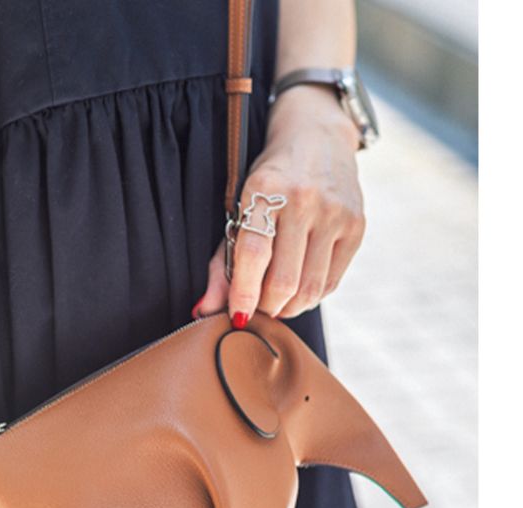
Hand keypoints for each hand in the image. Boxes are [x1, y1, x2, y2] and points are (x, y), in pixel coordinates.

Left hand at [192, 84, 365, 327]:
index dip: (243, 294)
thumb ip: (222, 262)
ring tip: (275, 303)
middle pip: (284, 281)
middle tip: (256, 309)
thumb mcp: (240, 207)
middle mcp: (305, 200)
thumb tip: (203, 310)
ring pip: (310, 288)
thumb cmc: (269, 181)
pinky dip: (311, 297)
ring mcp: (336, 213)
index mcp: (266, 189)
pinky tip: (298, 291)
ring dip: (288, 308)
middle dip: (266, 307)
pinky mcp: (357, 226)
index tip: (236, 317)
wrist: (317, 136)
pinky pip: (331, 282)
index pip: (253, 254)